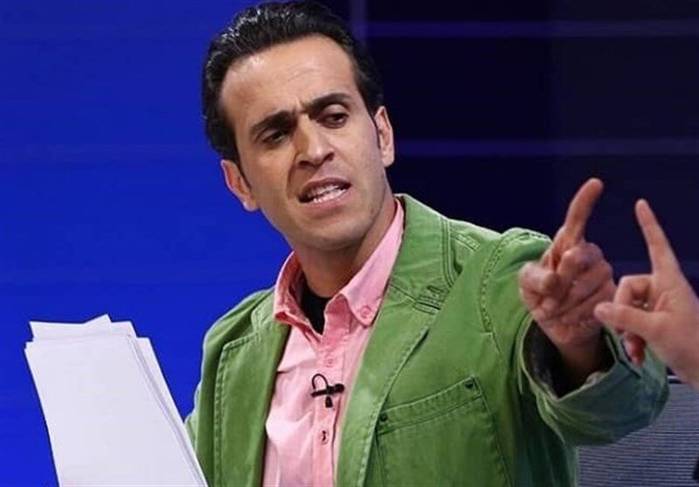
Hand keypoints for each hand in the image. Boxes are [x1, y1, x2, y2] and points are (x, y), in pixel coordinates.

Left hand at [519, 179, 614, 382]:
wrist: (555, 323)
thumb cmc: (539, 295)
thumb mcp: (527, 284)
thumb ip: (536, 279)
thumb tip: (554, 280)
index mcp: (565, 244)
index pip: (576, 219)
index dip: (585, 201)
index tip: (595, 184)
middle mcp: (588, 254)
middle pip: (579, 256)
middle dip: (561, 278)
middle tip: (546, 297)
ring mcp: (602, 273)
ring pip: (589, 283)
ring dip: (566, 301)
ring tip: (555, 308)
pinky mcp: (612, 294)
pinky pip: (597, 302)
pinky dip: (577, 313)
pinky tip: (568, 316)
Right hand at [594, 199, 698, 388]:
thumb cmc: (691, 345)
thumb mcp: (655, 329)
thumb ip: (623, 316)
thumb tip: (598, 308)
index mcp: (670, 282)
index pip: (657, 246)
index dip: (648, 226)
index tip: (641, 204)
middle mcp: (664, 291)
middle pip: (628, 287)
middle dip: (622, 311)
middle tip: (626, 334)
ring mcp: (661, 308)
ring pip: (627, 308)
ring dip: (626, 330)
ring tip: (635, 350)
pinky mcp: (658, 325)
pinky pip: (634, 323)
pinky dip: (633, 339)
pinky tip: (638, 355)